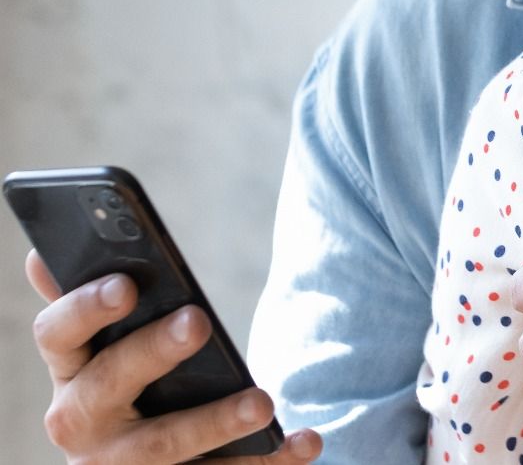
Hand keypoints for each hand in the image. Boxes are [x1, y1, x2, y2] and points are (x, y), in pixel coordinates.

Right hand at [25, 249, 322, 464]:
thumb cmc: (123, 383)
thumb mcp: (98, 350)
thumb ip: (85, 305)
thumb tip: (43, 251)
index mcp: (69, 372)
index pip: (58, 335)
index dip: (86, 309)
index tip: (126, 285)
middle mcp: (85, 422)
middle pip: (112, 385)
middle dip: (154, 352)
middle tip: (198, 321)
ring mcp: (127, 464)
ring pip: (167, 445)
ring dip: (216, 422)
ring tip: (263, 401)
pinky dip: (270, 458)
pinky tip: (307, 440)